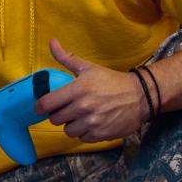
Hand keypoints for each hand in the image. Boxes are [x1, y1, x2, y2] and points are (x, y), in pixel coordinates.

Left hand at [34, 39, 148, 142]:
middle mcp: (83, 107)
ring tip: (79, 116)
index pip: (47, 103)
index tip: (41, 107)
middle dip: (58, 114)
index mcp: (77, 89)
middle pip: (55, 119)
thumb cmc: (111, 81)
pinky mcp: (101, 134)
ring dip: (71, 125)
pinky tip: (90, 123)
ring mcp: (93, 122)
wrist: (140, 96)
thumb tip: (52, 42)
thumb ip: (67, 58)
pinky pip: (82, 138)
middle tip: (66, 109)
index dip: (40, 106)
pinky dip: (84, 132)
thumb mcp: (89, 67)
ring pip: (68, 131)